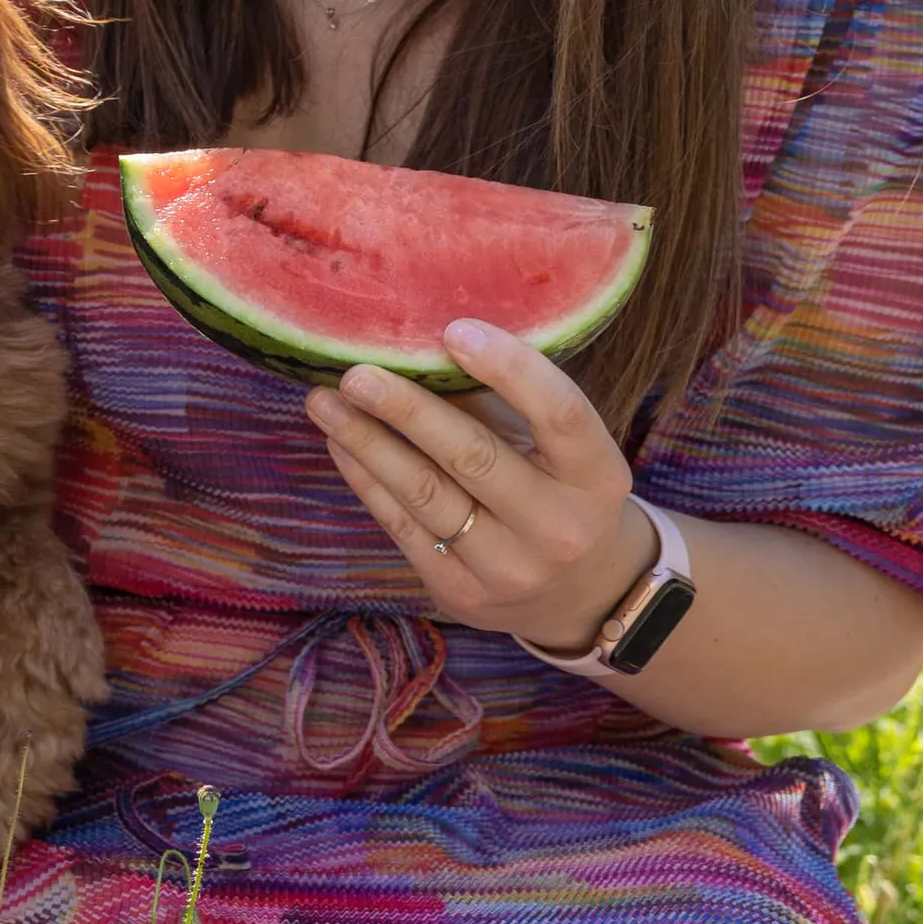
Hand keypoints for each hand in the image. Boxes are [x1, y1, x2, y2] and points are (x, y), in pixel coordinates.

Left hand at [304, 319, 652, 652]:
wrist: (577, 594)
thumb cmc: (556, 491)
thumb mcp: (554, 450)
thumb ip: (500, 404)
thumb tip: (417, 347)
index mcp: (597, 477)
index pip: (560, 413)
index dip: (510, 368)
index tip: (454, 330)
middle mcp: (559, 527)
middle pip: (474, 456)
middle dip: (407, 409)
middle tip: (355, 373)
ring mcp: (509, 568)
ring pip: (425, 493)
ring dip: (366, 441)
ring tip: (325, 402)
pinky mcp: (460, 591)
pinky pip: (401, 526)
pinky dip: (366, 478)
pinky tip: (340, 443)